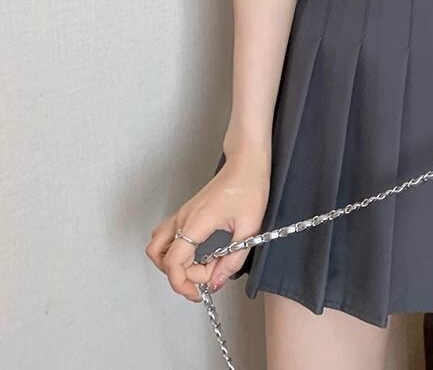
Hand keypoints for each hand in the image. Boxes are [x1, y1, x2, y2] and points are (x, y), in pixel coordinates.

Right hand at [145, 151, 269, 301]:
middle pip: (160, 257)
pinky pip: (169, 236)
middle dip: (183, 273)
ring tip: (203, 263)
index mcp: (196, 222)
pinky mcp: (187, 212)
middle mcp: (183, 218)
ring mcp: (182, 214)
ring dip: (174, 262)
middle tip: (210, 272)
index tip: (199, 293)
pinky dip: (178, 250)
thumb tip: (217, 282)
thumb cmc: (249, 187)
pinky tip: (203, 251)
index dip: (182, 284)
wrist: (246, 162)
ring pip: (159, 245)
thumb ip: (233, 259)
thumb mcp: (249, 228)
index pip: (173, 262)